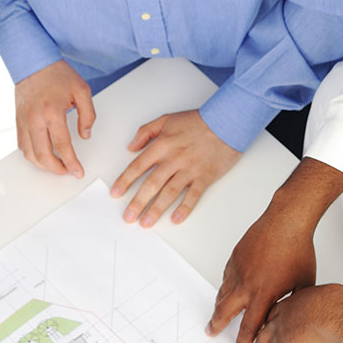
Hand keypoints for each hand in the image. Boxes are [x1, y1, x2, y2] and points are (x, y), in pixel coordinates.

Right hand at [14, 60, 94, 177]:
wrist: (33, 62)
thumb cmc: (57, 74)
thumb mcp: (82, 90)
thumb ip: (88, 115)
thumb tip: (85, 135)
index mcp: (53, 112)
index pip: (62, 146)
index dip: (71, 162)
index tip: (77, 171)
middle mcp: (35, 119)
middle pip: (43, 155)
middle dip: (57, 169)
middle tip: (68, 172)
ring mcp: (24, 121)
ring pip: (29, 153)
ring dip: (43, 165)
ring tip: (56, 166)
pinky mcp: (18, 121)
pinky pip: (21, 144)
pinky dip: (31, 155)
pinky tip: (41, 156)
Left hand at [110, 110, 239, 226]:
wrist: (226, 121)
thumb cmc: (198, 120)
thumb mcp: (166, 119)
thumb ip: (146, 131)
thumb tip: (131, 146)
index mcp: (162, 145)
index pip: (138, 166)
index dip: (125, 181)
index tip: (116, 193)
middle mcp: (173, 159)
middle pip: (151, 184)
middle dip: (137, 202)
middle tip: (128, 216)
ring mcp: (189, 169)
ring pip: (169, 193)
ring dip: (156, 210)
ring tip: (146, 222)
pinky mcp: (205, 176)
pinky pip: (193, 196)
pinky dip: (184, 208)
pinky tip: (176, 219)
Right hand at [206, 201, 314, 342]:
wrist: (287, 222)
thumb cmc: (297, 249)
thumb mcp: (303, 284)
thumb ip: (292, 303)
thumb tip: (289, 315)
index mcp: (264, 294)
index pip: (250, 326)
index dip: (244, 342)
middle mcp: (247, 284)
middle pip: (226, 312)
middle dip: (217, 326)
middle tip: (211, 332)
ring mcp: (239, 269)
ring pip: (223, 293)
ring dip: (218, 307)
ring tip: (216, 314)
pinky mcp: (236, 256)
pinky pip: (226, 276)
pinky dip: (224, 286)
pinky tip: (226, 289)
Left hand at [251, 284, 342, 342]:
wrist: (330, 312)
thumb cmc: (328, 303)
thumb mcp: (312, 299)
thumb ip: (309, 306)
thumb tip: (317, 309)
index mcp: (283, 307)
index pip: (268, 320)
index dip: (266, 329)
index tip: (263, 333)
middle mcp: (277, 322)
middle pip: (261, 338)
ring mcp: (278, 338)